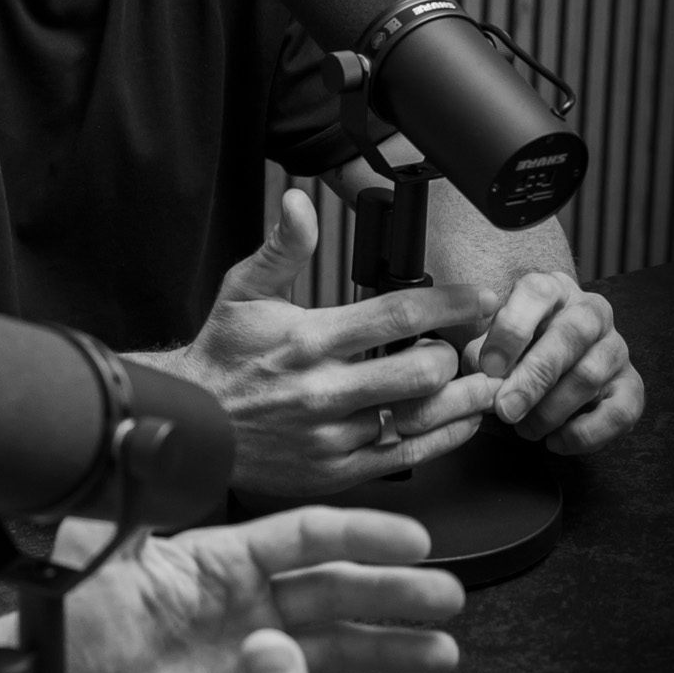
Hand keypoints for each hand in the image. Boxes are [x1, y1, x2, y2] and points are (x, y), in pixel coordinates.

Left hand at [60, 506, 463, 672]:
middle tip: (447, 595)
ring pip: (338, 650)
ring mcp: (250, 665)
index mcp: (219, 561)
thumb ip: (134, 504)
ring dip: (393, 649)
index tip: (411, 535)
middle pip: (336, 593)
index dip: (359, 533)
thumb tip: (147, 440)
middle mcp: (245, 608)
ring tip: (444, 651)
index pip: (303, 538)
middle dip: (394, 592)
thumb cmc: (69, 629)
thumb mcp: (98, 558)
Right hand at [168, 190, 503, 494]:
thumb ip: (283, 247)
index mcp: (310, 340)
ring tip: (480, 381)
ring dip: (460, 397)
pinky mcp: (337, 469)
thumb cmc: (223, 357)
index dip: (450, 303)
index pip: (398, 315)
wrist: (193, 424)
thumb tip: (299, 202)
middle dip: (454, 354)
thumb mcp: (244, 291)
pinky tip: (459, 420)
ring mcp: (333, 434)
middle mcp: (325, 390)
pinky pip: (407, 455)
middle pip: (422, 371)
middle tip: (464, 345)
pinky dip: (444, 437)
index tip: (477, 298)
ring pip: (421, 417)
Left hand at [463, 271, 643, 452]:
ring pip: (589, 376)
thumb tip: (485, 374)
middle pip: (569, 336)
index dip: (512, 330)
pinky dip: (585, 434)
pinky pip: (620, 412)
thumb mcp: (490, 342)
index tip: (489, 367)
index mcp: (552, 290)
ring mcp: (616, 348)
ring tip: (523, 429)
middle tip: (505, 410)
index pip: (537, 294)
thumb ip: (482, 354)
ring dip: (552, 410)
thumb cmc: (513, 351)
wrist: (550, 367)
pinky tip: (556, 442)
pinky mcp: (632, 385)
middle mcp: (591, 312)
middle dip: (534, 378)